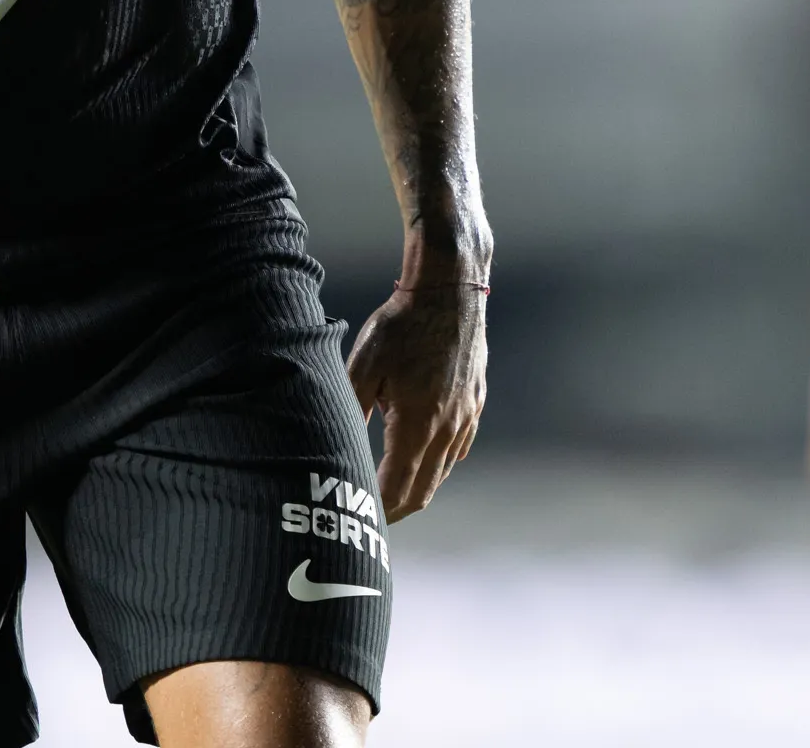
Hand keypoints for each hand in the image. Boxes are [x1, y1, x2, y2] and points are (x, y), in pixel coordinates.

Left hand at [346, 277, 486, 520]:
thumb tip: (334, 444)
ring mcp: (466, 418)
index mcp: (417, 424)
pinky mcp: (475, 403)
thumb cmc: (401, 324)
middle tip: (371, 518)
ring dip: (418, 488)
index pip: (397, 489)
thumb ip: (350, 408)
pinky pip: (458, 449)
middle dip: (396, 510)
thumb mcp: (363, 365)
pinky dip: (438, 464)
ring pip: (443, 472)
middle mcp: (448, 429)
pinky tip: (422, 457)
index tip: (357, 519)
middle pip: (424, 491)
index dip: (377, 511)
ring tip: (392, 493)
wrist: (449, 291)